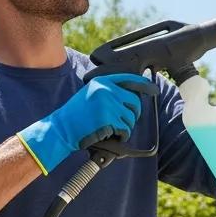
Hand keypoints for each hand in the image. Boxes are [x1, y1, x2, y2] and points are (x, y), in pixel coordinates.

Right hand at [17, 73, 156, 173]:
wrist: (61, 129)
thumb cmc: (76, 115)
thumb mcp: (90, 94)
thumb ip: (109, 91)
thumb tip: (134, 95)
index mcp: (102, 81)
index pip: (130, 79)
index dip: (145, 85)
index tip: (154, 90)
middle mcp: (106, 90)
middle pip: (135, 101)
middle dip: (134, 114)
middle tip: (126, 122)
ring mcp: (108, 104)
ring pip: (131, 117)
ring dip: (125, 127)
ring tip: (111, 130)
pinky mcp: (108, 119)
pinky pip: (125, 129)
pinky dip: (121, 136)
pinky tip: (110, 136)